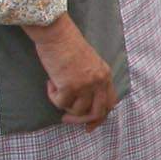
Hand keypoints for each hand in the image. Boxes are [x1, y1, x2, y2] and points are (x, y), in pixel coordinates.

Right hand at [25, 13, 115, 128]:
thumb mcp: (89, 63)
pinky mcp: (70, 86)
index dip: (100, 118)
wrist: (57, 33)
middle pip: (97, 112)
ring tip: (56, 88)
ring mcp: (85, 84)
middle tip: (66, 119)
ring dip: (63, 104)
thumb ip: (92, 81)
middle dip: (81, 120)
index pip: (110, 103)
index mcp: (105, 75)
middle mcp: (99, 81)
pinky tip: (50, 82)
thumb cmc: (68, 45)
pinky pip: (60, 103)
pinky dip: (52, 96)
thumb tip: (85, 103)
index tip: (89, 126)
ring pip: (76, 110)